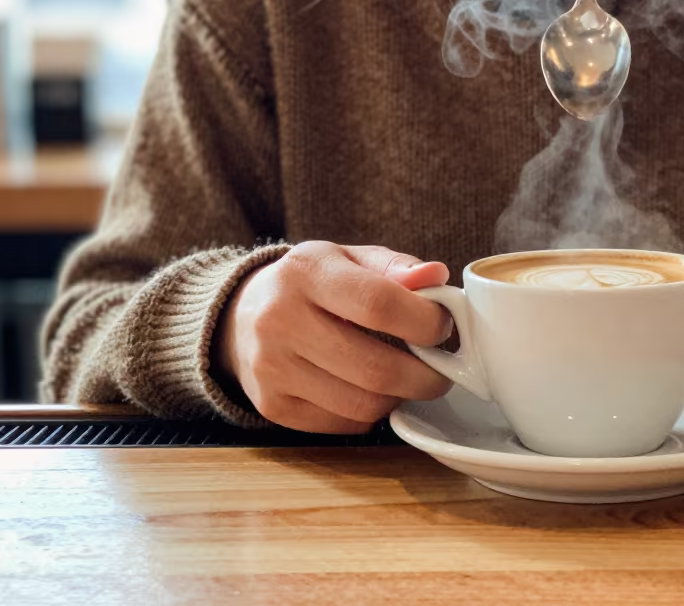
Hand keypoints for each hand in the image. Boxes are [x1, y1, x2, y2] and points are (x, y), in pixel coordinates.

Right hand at [213, 241, 453, 432]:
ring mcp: (272, 369)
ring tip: (409, 380)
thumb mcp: (348, 258)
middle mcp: (281, 321)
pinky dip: (371, 414)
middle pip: (376, 368)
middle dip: (426, 376)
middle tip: (442, 371)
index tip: (443, 327)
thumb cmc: (311, 284)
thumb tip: (437, 277)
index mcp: (307, 273)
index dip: (425, 322)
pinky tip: (372, 391)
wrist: (241, 314)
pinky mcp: (273, 406)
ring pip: (363, 405)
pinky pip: (344, 424)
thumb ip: (396, 267)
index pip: (379, 304)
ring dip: (401, 398)